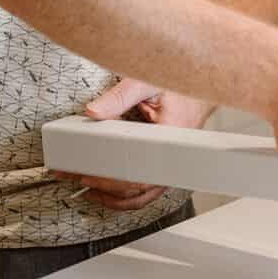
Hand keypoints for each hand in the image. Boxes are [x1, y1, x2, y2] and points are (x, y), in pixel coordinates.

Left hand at [52, 76, 216, 211]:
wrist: (201, 86)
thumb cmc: (179, 85)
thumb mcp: (146, 82)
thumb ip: (119, 96)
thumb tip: (93, 112)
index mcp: (169, 137)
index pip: (137, 172)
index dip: (108, 179)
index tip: (85, 174)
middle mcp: (173, 158)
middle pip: (136, 188)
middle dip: (102, 186)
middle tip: (76, 176)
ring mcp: (171, 166)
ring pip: (141, 195)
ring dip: (112, 196)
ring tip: (86, 186)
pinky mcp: (167, 167)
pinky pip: (147, 191)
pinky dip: (125, 195)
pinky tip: (107, 189)